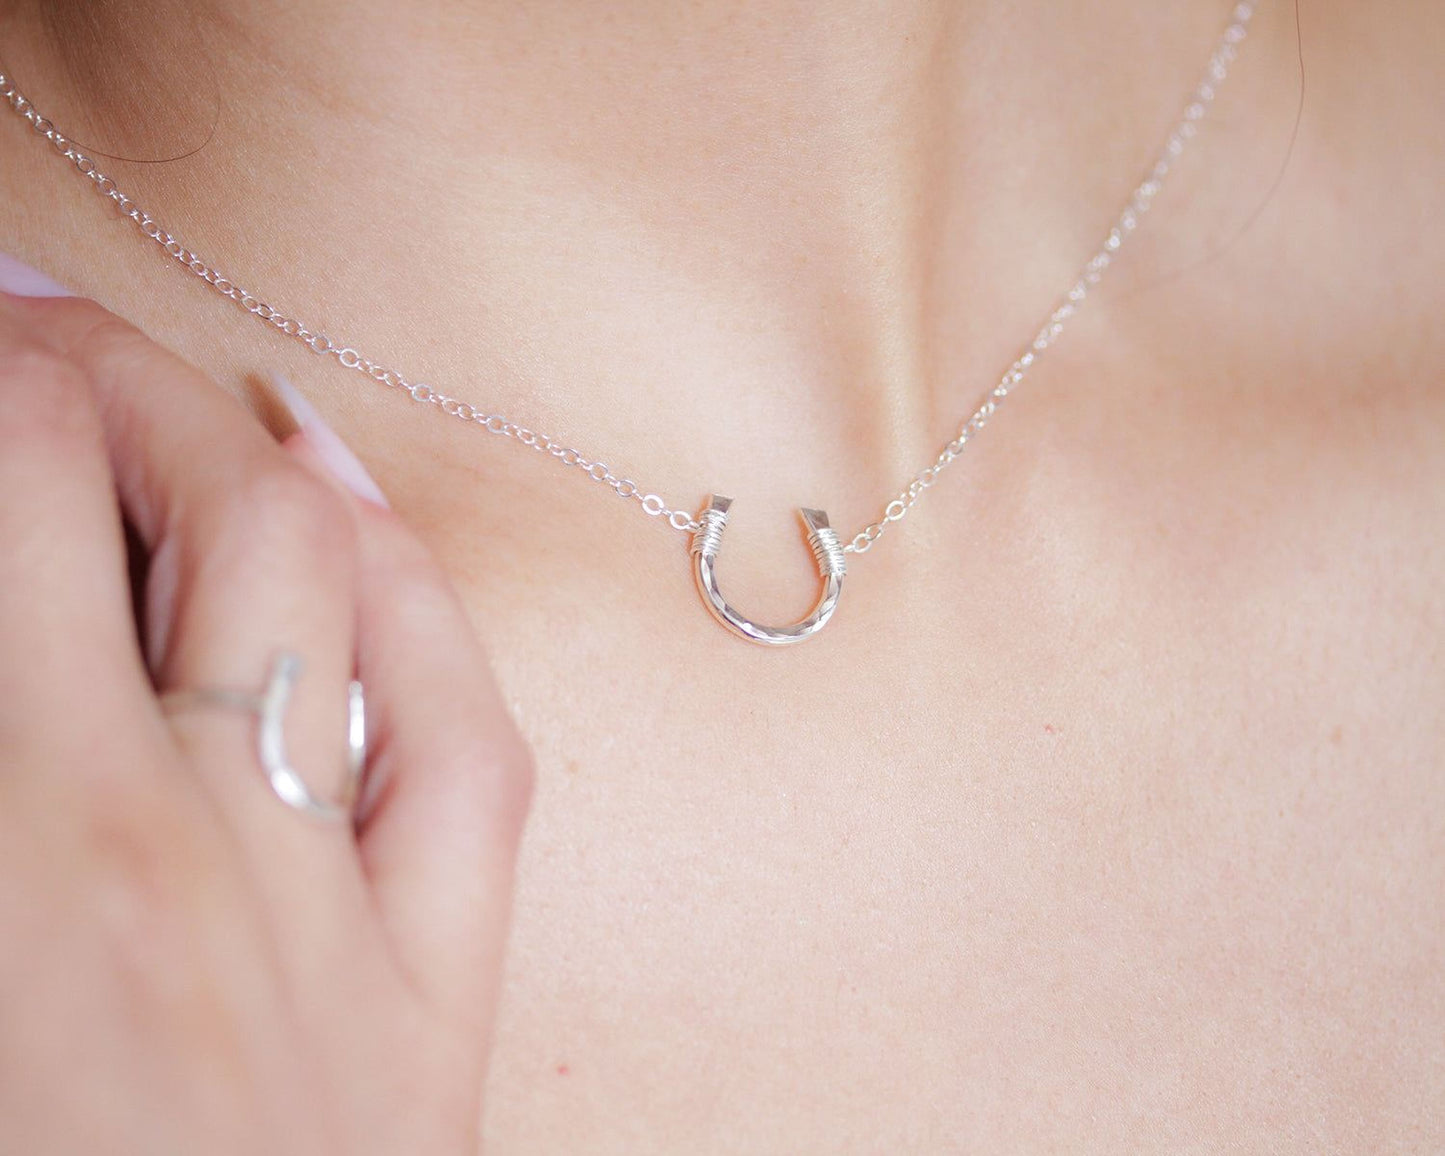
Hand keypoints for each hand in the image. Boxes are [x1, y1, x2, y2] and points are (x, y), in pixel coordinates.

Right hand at [0, 284, 531, 1152]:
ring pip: (294, 568)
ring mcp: (314, 905)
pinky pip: (456, 736)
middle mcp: (144, 842)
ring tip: (143, 380)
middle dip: (54, 371)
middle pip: (111, 491)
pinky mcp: (428, 985)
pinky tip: (342, 498)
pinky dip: (409, 592)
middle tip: (12, 326)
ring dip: (208, 436)